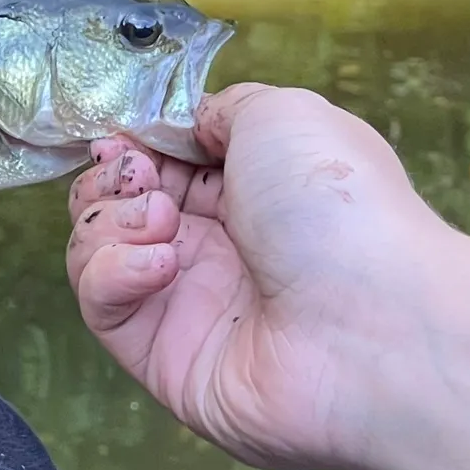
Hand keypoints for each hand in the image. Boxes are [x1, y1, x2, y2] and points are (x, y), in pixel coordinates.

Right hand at [67, 84, 469, 469]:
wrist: (373, 323)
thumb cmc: (339, 206)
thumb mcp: (281, 115)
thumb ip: (218, 111)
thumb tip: (179, 127)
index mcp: (248, 189)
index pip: (159, 162)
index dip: (131, 144)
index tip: (123, 137)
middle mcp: (215, 247)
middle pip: (118, 203)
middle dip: (112, 177)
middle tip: (140, 175)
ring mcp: (186, 304)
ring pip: (96, 251)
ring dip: (111, 221)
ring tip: (162, 221)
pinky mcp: (161, 358)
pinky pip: (102, 306)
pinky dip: (112, 272)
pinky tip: (162, 264)